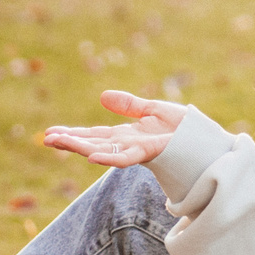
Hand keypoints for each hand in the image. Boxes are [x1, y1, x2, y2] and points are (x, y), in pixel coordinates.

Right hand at [44, 90, 183, 168]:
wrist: (208, 142)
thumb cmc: (185, 129)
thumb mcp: (153, 110)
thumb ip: (129, 105)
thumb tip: (103, 96)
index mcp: (127, 135)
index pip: (94, 135)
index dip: (73, 134)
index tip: (51, 134)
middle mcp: (129, 145)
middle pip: (93, 143)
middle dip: (70, 142)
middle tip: (46, 139)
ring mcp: (138, 150)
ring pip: (103, 151)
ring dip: (81, 148)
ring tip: (60, 143)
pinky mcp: (151, 152)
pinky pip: (126, 157)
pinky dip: (109, 158)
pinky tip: (92, 156)